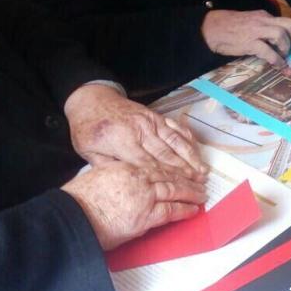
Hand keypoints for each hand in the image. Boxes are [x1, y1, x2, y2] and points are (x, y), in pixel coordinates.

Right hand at [62, 162, 207, 249]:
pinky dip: (184, 209)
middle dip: (186, 179)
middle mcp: (137, 178)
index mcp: (125, 167)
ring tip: (201, 195)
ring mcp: (143, 196)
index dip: (170, 169)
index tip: (180, 171)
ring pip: (174, 191)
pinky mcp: (146, 215)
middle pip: (168, 176)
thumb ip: (116, 174)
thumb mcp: (98, 176)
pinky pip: (171, 210)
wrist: (73, 216)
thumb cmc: (79, 200)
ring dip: (190, 193)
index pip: (154, 166)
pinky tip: (194, 209)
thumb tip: (127, 179)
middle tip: (199, 182)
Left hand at [64, 85, 207, 176]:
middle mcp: (140, 130)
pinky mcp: (155, 115)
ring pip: (175, 141)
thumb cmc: (88, 128)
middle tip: (199, 186)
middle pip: (166, 155)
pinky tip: (196, 149)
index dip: (167, 179)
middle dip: (185, 172)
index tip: (181, 191)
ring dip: (191, 158)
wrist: (91, 99)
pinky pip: (175, 127)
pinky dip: (187, 138)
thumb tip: (128, 181)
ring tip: (203, 172)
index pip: (148, 165)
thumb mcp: (87, 151)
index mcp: (122, 141)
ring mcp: (150, 121)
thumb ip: (108, 166)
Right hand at [201, 9, 290, 65]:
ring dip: (287, 48)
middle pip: (289, 24)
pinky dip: (276, 59)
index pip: (288, 22)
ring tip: (285, 57)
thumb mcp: (250, 25)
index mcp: (264, 16)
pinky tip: (278, 64)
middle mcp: (262, 20)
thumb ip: (264, 31)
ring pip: (281, 34)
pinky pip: (267, 50)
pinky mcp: (248, 42)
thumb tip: (278, 45)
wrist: (209, 28)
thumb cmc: (228, 28)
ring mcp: (255, 30)